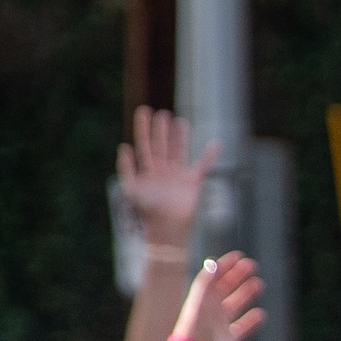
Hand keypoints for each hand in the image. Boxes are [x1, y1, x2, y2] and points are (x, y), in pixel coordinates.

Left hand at [117, 107, 216, 247]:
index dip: (143, 128)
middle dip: (161, 130)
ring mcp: (178, 176)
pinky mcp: (193, 183)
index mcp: (148, 171)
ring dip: (180, 137)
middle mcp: (162, 171)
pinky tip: (216, 144)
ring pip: (179, 151)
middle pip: (162, 145)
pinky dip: (210, 156)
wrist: (167, 230)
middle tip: (162, 114)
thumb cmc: (147, 213)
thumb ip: (126, 169)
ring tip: (179, 121)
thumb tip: (125, 147)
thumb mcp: (131, 190)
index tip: (144, 111)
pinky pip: (204, 166)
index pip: (144, 144)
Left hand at [169, 253, 266, 340]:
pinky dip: (252, 320)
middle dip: (238, 276)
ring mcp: (221, 325)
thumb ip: (206, 282)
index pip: (214, 277)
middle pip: (226, 288)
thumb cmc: (196, 332)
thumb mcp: (201, 303)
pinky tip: (261, 314)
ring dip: (246, 294)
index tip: (239, 256)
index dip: (225, 266)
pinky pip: (243, 327)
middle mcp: (211, 310)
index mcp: (203, 299)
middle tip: (253, 266)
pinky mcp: (230, 340)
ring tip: (259, 284)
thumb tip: (214, 262)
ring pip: (236, 305)